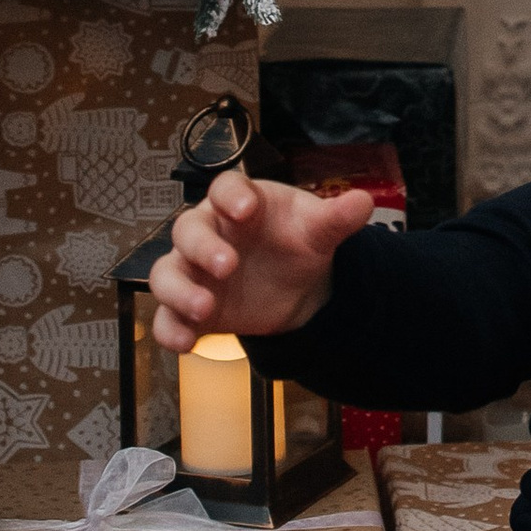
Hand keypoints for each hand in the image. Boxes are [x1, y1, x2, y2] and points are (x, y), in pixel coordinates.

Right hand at [146, 170, 387, 354]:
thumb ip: (335, 218)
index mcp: (239, 202)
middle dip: (202, 248)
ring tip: (203, 308)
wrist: (296, 287)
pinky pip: (167, 316)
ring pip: (167, 274)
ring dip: (179, 291)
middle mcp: (209, 233)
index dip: (230, 195)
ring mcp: (195, 271)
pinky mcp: (189, 307)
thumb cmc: (296, 243)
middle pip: (188, 230)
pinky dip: (170, 329)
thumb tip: (363, 202)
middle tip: (227, 266)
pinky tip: (185, 342)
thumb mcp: (318, 230)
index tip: (244, 208)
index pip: (224, 188)